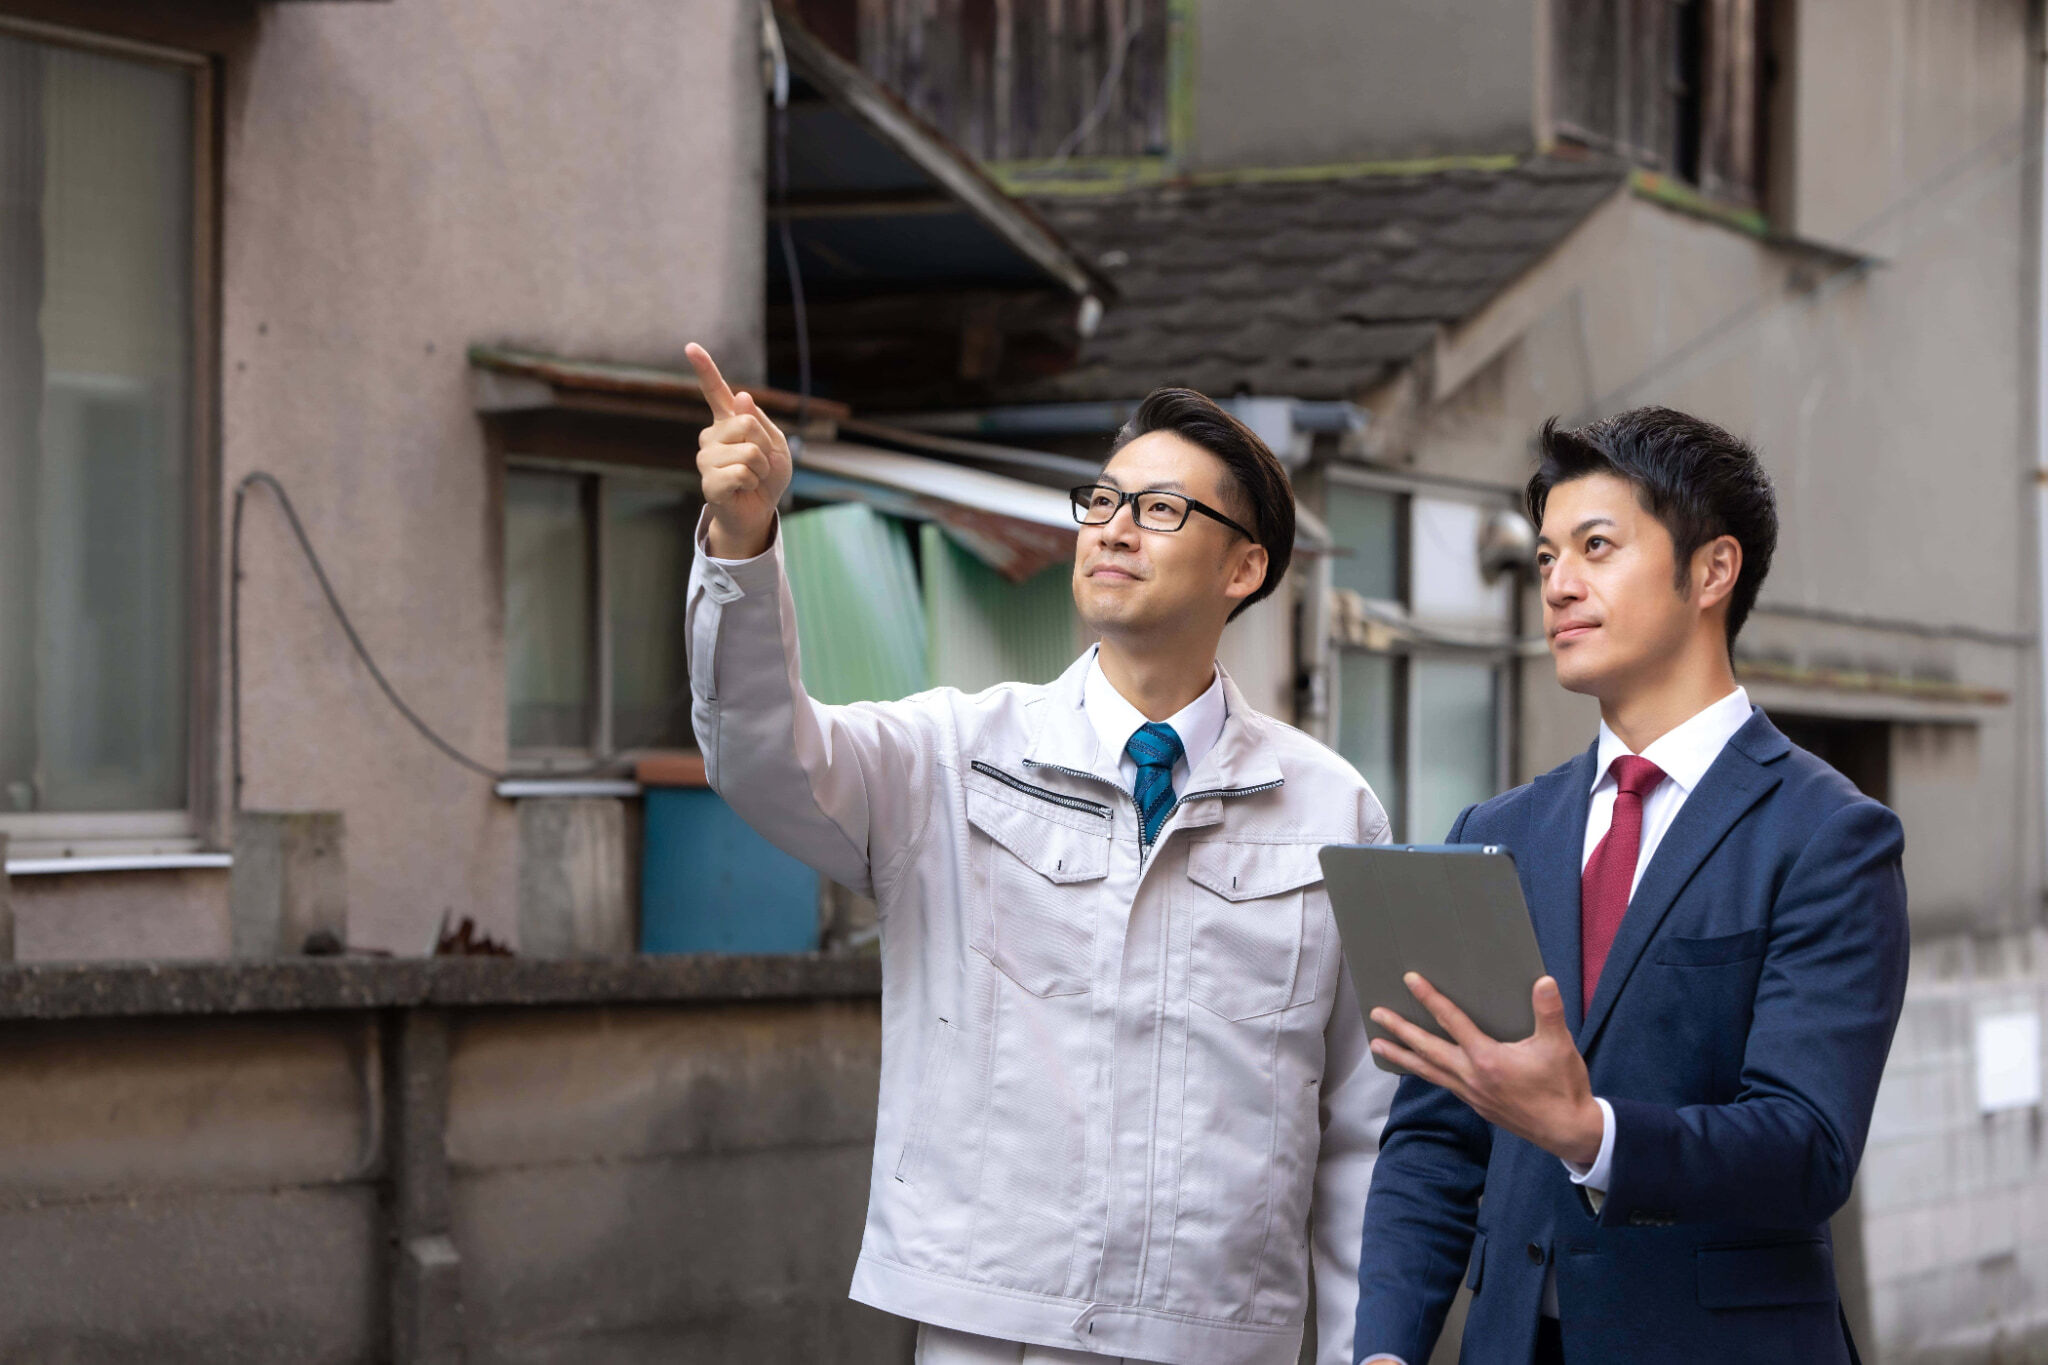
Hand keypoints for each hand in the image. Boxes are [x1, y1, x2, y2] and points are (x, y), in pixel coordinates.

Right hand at [687, 342, 792, 559]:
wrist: (759, 511)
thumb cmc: (767, 477)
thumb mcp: (776, 444)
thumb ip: (761, 421)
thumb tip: (741, 395)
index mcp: (728, 421)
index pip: (715, 390)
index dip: (704, 368)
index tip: (691, 346)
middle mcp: (712, 435)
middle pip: (746, 423)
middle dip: (765, 445)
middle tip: (761, 464)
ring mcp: (706, 458)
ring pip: (748, 451)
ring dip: (761, 469)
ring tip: (752, 479)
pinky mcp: (708, 481)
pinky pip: (742, 473)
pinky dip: (752, 483)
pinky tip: (743, 489)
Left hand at [1369, 974, 1602, 1166]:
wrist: (1568, 1132)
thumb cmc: (1563, 1088)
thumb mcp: (1559, 1046)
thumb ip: (1549, 1012)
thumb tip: (1544, 980)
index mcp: (1487, 1059)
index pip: (1452, 1022)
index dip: (1431, 999)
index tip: (1411, 980)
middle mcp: (1471, 1077)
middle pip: (1427, 1049)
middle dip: (1400, 1030)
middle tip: (1376, 1014)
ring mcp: (1471, 1093)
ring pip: (1428, 1071)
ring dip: (1402, 1056)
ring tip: (1378, 1046)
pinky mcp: (1476, 1104)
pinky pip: (1442, 1083)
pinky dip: (1425, 1072)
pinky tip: (1420, 1068)